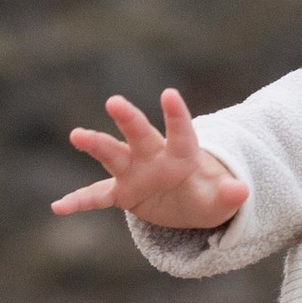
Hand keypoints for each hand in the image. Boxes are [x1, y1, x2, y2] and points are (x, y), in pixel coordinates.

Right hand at [52, 90, 248, 230]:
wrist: (188, 203)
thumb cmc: (206, 195)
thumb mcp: (221, 199)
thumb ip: (230, 195)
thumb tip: (243, 191)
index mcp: (182, 155)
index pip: (181, 132)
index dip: (177, 115)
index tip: (170, 94)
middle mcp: (154, 157)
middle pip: (140, 134)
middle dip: (129, 119)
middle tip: (115, 101)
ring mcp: (134, 173)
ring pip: (113, 155)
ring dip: (96, 145)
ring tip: (77, 135)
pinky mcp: (121, 193)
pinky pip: (97, 196)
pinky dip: (80, 202)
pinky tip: (58, 207)